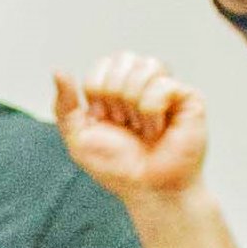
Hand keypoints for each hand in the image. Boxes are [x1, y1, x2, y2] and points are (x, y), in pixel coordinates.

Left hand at [50, 53, 211, 204]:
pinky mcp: (188, 97)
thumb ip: (65, 105)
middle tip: (124, 124)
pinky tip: (157, 129)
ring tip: (140, 127)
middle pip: (123, 58)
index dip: (97, 92)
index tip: (105, 120)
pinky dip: (152, 111)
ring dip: (133, 103)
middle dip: (114, 95)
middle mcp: (143, 83)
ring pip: (145, 65)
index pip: (102, 64)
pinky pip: (163, 84)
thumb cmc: (117, 167)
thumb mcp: (79, 138)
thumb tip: (58, 71)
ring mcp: (167, 88)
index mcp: (117, 86)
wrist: (146, 189)